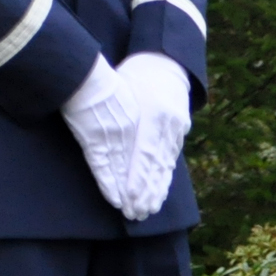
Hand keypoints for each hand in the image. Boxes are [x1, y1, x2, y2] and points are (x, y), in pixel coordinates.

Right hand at [62, 55, 141, 214]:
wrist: (86, 71)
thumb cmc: (98, 76)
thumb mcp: (121, 92)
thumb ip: (124, 108)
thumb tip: (126, 117)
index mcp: (139, 119)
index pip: (149, 155)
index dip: (151, 177)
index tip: (155, 195)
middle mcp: (130, 131)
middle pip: (140, 168)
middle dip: (143, 192)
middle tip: (145, 212)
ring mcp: (113, 136)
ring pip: (124, 172)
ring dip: (128, 194)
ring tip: (133, 212)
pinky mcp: (94, 139)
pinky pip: (103, 169)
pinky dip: (109, 185)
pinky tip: (115, 200)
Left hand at [117, 52, 191, 219]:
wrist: (166, 61)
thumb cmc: (133, 73)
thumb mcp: (121, 88)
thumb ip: (115, 115)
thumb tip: (97, 137)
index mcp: (154, 113)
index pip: (144, 153)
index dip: (136, 178)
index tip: (127, 198)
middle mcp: (169, 125)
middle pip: (155, 165)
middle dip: (145, 192)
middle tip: (134, 214)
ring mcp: (177, 130)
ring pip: (165, 166)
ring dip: (155, 191)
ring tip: (145, 212)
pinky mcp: (178, 133)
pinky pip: (170, 161)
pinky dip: (163, 179)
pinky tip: (158, 195)